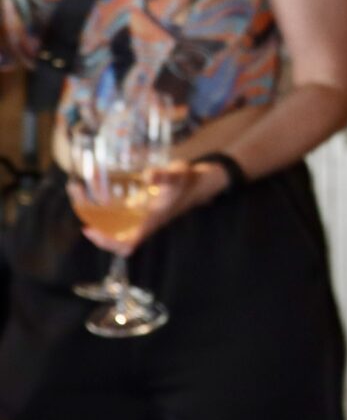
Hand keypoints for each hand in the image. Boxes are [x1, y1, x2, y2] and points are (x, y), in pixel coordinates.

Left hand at [81, 161, 214, 255]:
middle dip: (90, 218)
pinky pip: (113, 209)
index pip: (127, 244)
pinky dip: (99, 198)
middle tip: (77, 193)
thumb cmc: (186, 182)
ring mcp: (136, 215)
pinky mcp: (135, 205)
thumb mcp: (178, 175)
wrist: (195, 182)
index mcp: (150, 221)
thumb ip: (164, 176)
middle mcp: (140, 221)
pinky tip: (94, 181)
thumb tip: (147, 176)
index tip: (90, 230)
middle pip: (111, 233)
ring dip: (90, 206)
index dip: (107, 243)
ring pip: (108, 220)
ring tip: (78, 186)